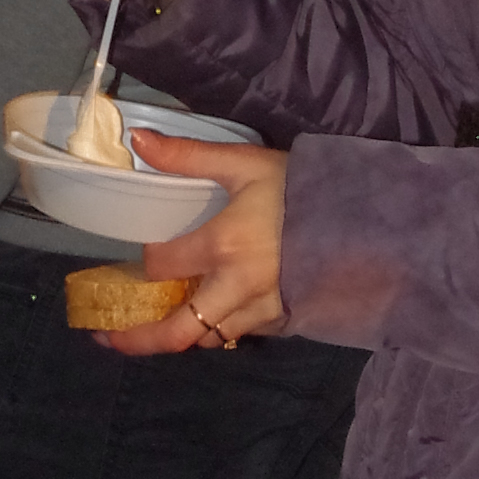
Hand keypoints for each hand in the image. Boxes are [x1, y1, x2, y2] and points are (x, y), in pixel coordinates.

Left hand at [99, 134, 289, 354]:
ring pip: (210, 337)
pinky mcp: (286, 321)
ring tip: (162, 323)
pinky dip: (222, 327)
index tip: (148, 253)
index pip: (161, 266)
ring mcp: (264, 311)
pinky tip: (215, 313)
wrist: (372, 216)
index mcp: (224, 246)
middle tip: (106, 337)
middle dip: (137, 339)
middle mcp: (238, 288)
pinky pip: (243, 333)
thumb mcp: (245, 163)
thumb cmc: (305, 187)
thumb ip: (187, 155)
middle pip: (177, 331)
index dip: (147, 261)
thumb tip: (137, 139)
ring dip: (184, 332)